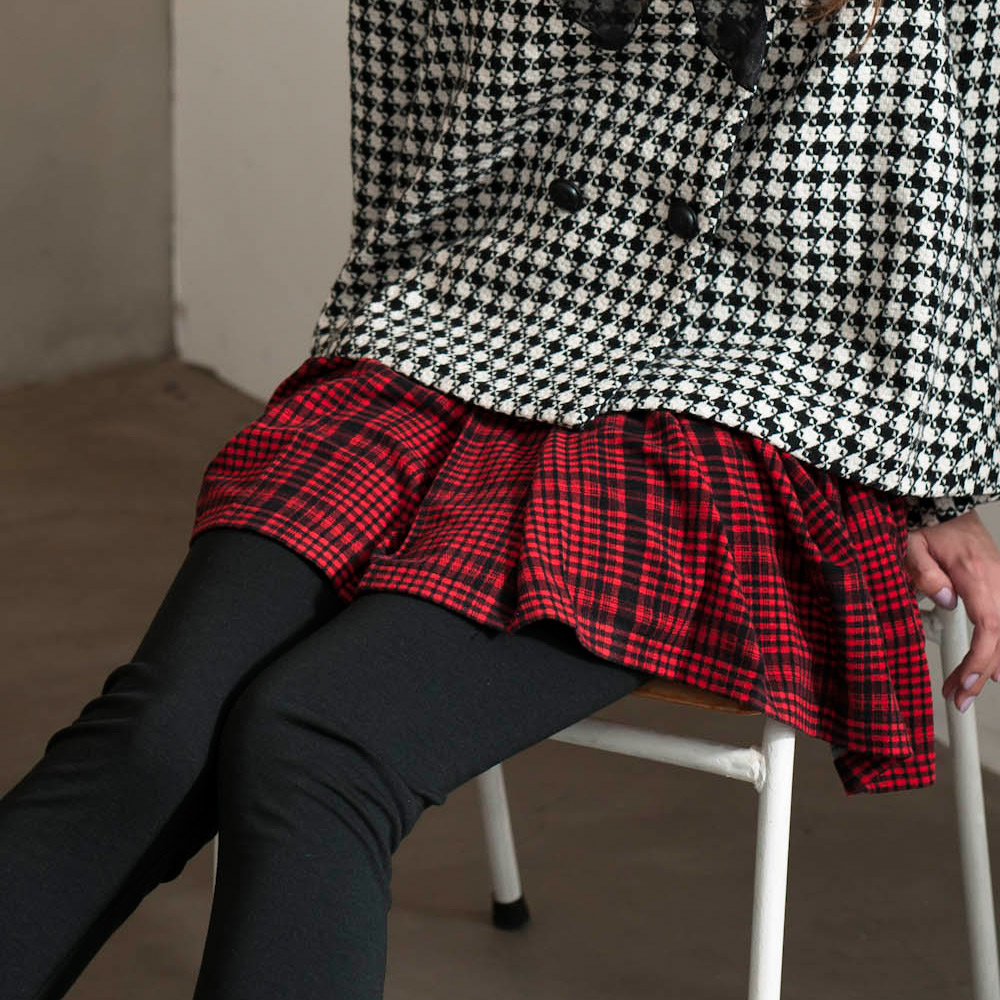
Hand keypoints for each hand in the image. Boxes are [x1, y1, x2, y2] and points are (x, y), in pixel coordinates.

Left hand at [904, 509, 999, 712]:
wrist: (945, 506)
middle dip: (981, 672)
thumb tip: (944, 600)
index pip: (989, 625)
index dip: (981, 658)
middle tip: (958, 697)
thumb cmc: (927, 524)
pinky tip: (992, 669)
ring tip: (965, 687)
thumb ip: (924, 572)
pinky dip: (999, 647)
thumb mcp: (911, 544)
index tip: (965, 681)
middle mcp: (996, 580)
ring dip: (990, 664)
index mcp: (975, 574)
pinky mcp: (998, 587)